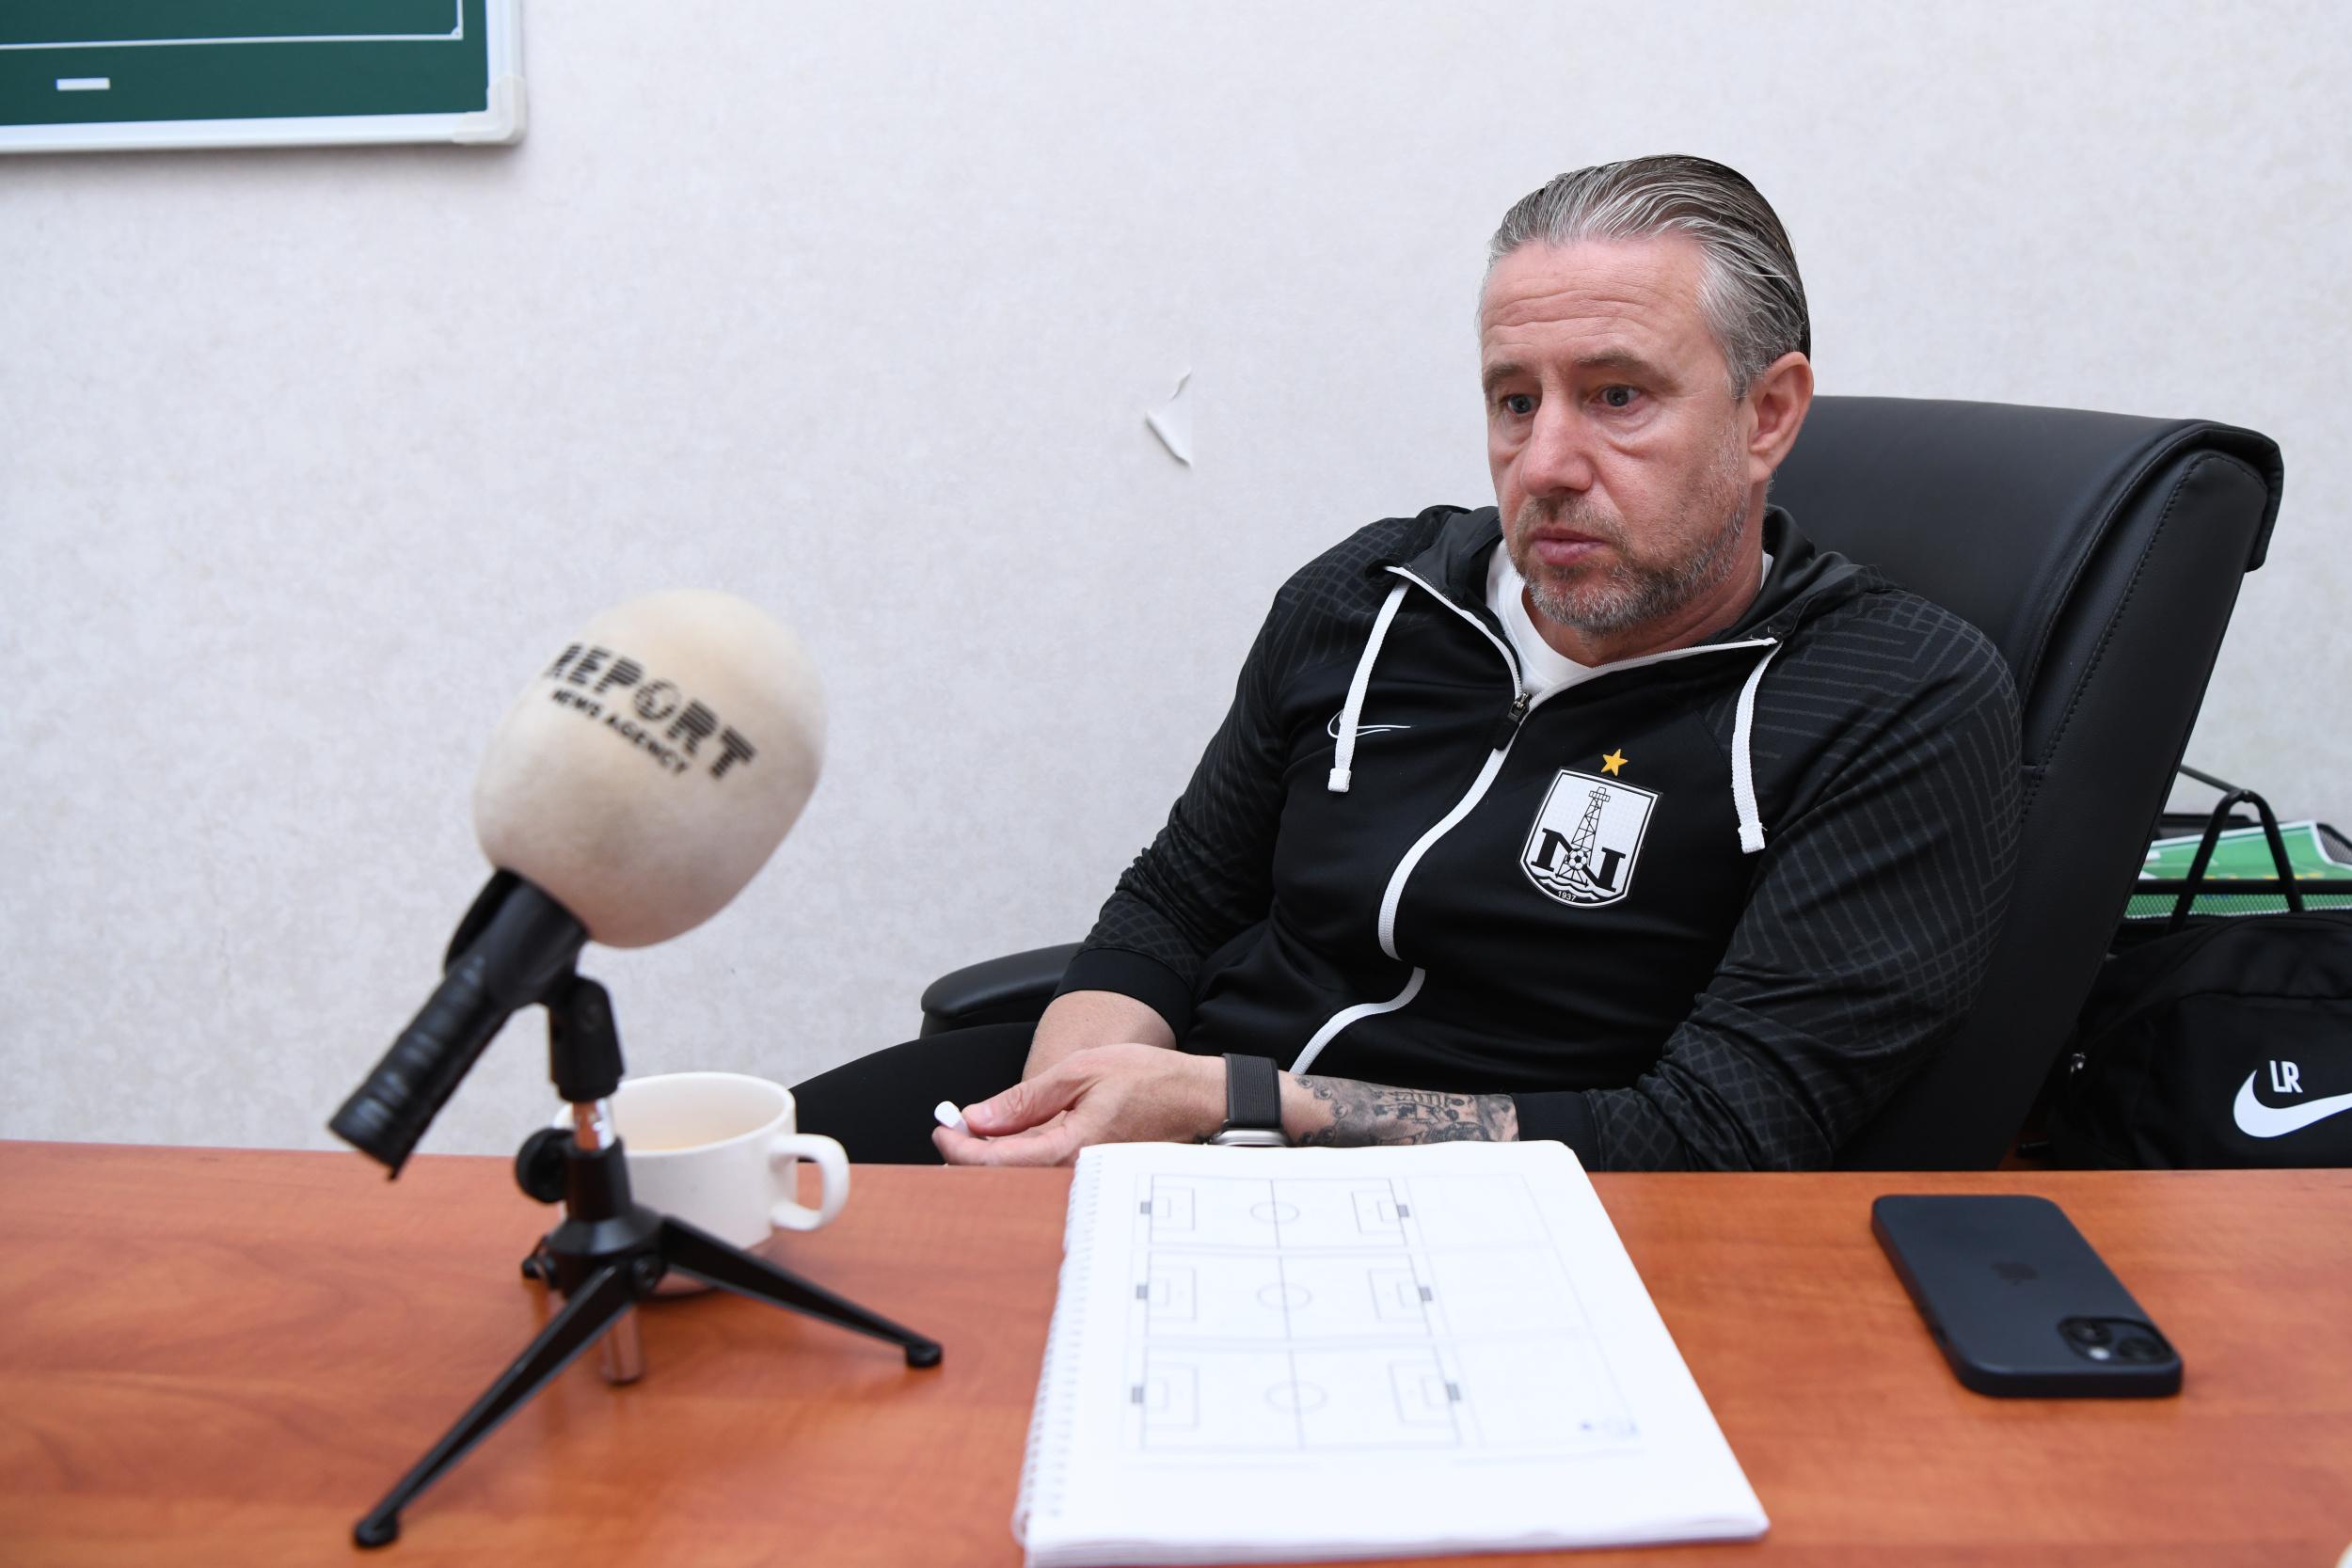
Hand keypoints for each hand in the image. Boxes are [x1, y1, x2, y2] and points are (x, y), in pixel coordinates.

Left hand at [934, 1044, 1222, 1165]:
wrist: (1195, 1099)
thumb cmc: (1147, 1080)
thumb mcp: (1081, 1071)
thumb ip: (1025, 1099)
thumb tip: (977, 1117)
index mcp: (1068, 1148)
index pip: (994, 1161)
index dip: (959, 1146)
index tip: (944, 1126)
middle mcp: (1072, 1173)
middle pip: (1001, 1178)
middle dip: (967, 1156)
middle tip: (952, 1129)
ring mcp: (1080, 1178)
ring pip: (1018, 1178)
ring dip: (989, 1158)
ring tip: (975, 1131)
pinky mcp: (1086, 1175)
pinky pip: (1039, 1174)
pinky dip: (1013, 1158)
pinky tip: (1006, 1139)